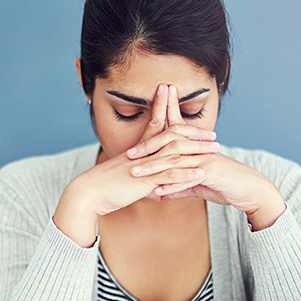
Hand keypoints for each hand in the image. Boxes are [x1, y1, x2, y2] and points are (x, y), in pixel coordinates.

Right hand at [53, 84, 218, 245]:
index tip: (180, 105)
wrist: (85, 194)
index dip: (167, 112)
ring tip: (215, 149)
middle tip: (212, 133)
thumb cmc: (101, 189)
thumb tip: (149, 186)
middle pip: (171, 136)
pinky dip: (186, 173)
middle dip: (193, 134)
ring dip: (197, 151)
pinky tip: (202, 172)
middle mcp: (141, 155)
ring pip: (175, 154)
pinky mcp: (143, 181)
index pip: (155, 125)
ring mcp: (143, 167)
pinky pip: (169, 175)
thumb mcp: (122, 180)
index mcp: (136, 151)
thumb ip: (138, 180)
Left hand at [127, 85, 285, 229]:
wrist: (250, 191)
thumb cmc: (224, 186)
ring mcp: (205, 158)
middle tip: (128, 155)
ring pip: (174, 160)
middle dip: (147, 148)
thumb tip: (159, 192)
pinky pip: (188, 177)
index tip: (131, 148)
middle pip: (168, 143)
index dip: (150, 140)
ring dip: (153, 167)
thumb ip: (178, 186)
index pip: (170, 137)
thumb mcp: (197, 185)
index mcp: (195, 147)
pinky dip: (171, 185)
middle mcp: (199, 148)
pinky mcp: (212, 171)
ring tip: (136, 173)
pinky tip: (157, 192)